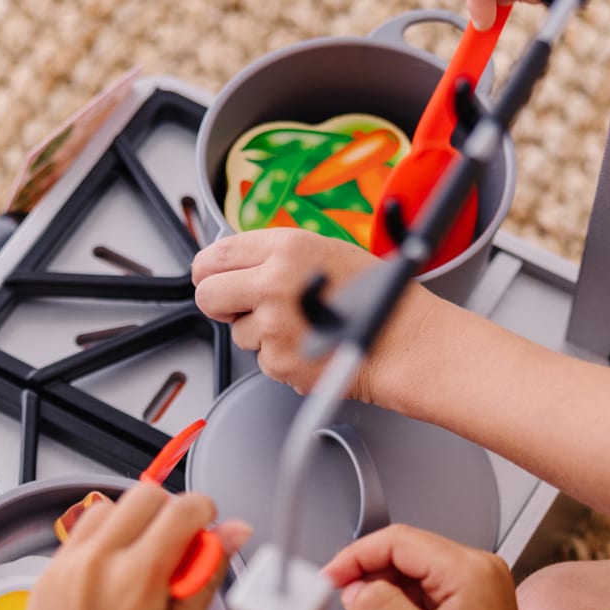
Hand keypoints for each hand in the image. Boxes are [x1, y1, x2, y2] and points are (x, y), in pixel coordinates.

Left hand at [16, 483, 248, 609]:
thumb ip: (205, 576)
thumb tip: (231, 535)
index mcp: (136, 578)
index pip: (181, 508)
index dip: (206, 513)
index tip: (209, 527)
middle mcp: (93, 565)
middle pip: (143, 495)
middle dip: (169, 513)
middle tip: (178, 554)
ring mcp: (62, 571)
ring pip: (105, 509)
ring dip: (131, 525)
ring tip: (143, 571)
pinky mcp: (42, 582)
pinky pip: (77, 539)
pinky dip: (100, 546)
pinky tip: (112, 587)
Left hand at [192, 230, 433, 399]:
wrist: (402, 341)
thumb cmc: (376, 295)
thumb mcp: (325, 250)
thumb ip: (276, 255)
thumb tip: (234, 264)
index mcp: (286, 247)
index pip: (216, 255)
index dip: (210, 270)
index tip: (214, 277)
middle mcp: (275, 283)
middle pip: (207, 294)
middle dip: (218, 302)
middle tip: (237, 307)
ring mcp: (274, 325)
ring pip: (237, 332)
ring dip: (259, 333)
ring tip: (301, 325)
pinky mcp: (279, 362)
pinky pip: (261, 359)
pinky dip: (280, 356)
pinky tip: (309, 344)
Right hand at [324, 524, 556, 609]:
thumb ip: (379, 607)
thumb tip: (355, 587)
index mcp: (470, 572)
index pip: (397, 541)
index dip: (356, 558)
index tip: (330, 579)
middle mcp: (477, 572)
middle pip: (399, 561)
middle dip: (372, 597)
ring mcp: (475, 590)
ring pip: (404, 585)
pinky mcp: (469, 608)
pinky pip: (418, 603)